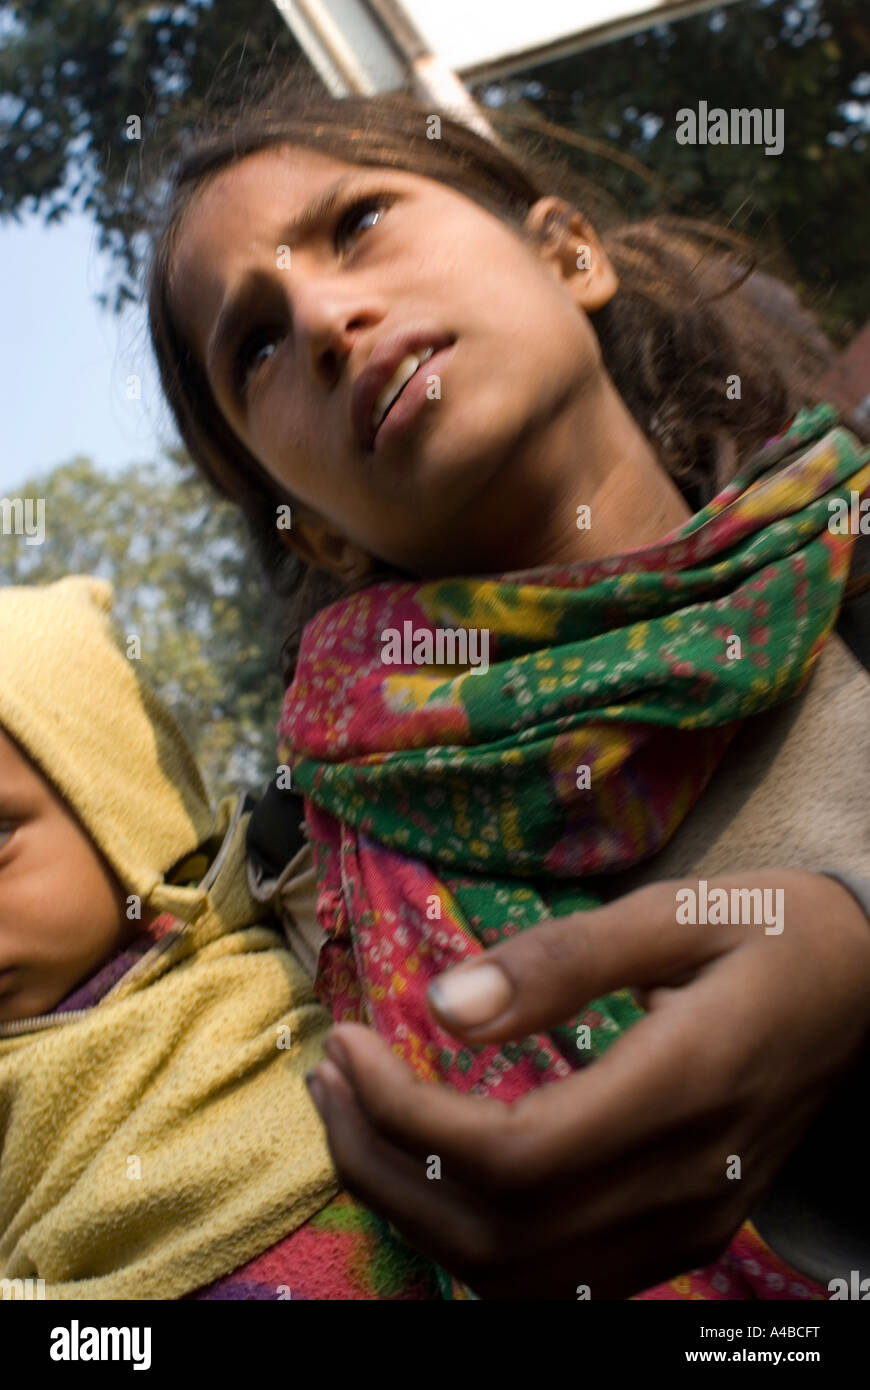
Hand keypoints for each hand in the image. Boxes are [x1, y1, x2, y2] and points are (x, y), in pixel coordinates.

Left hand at [306, 870, 869, 1298]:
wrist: (866, 988)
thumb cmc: (771, 933)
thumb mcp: (676, 912)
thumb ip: (561, 961)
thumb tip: (442, 1007)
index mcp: (684, 1091)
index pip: (510, 1156)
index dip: (405, 1116)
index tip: (349, 1046)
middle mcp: (684, 1184)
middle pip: (494, 1235)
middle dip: (382, 1165)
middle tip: (329, 1080)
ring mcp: (686, 1226)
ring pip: (515, 1274)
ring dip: (414, 1210)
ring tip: (357, 1118)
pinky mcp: (682, 1235)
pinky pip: (552, 1277)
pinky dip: (469, 1235)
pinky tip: (434, 1167)